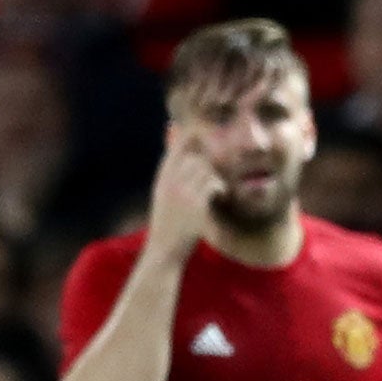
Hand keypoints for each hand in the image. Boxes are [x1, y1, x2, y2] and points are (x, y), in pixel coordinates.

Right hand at [148, 136, 221, 261]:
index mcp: (162, 180)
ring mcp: (182, 192)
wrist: (164, 249)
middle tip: (216, 174)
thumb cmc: (168, 225)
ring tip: (217, 190)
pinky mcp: (195, 204)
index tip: (200, 131)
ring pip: (206, 170)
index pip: (174, 150)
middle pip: (195, 158)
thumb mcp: (164, 198)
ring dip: (215, 178)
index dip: (187, 137)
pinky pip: (213, 184)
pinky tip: (220, 196)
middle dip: (209, 165)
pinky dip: (219, 188)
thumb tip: (180, 164)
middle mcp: (170, 182)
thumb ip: (172, 179)